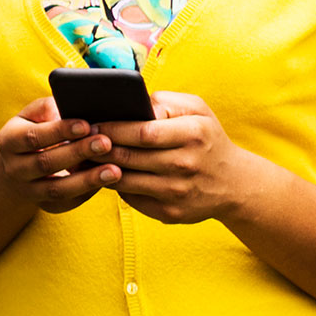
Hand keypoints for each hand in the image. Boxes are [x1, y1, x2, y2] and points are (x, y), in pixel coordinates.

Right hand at [0, 96, 118, 212]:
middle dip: (77, 153)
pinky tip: (110, 182)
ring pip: (57, 188)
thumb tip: (66, 106)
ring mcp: (29, 190)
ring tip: (115, 170)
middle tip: (106, 143)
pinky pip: (68, 201)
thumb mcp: (35, 114)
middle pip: (45, 163)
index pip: (33, 137)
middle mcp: (15, 168)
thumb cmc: (38, 128)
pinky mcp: (47, 205)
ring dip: (87, 180)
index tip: (86, 124)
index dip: (59, 131)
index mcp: (10, 141)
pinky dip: (89, 192)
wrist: (22, 163)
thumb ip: (49, 107)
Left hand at [100, 92, 276, 223]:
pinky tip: (107, 176)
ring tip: (87, 159)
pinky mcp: (169, 212)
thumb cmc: (207, 139)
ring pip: (123, 180)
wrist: (234, 183)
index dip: (113, 129)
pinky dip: (115, 187)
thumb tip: (131, 106)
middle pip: (128, 157)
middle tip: (81, 142)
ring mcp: (177, 192)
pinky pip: (130, 198)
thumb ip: (164, 103)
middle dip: (99, 149)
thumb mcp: (198, 111)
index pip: (143, 132)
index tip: (92, 125)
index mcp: (194, 134)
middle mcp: (186, 165)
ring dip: (100, 170)